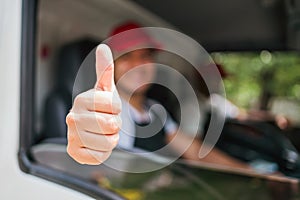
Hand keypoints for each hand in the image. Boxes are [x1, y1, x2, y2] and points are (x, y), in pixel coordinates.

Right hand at [66, 44, 121, 164]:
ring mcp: (72, 136)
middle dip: (115, 125)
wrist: (87, 128)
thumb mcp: (104, 88)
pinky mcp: (74, 153)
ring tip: (101, 133)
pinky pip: (101, 156)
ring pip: (109, 142)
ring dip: (111, 139)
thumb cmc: (99, 107)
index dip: (118, 109)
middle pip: (112, 125)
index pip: (116, 106)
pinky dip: (103, 152)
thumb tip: (103, 47)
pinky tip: (95, 144)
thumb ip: (105, 69)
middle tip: (105, 122)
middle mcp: (72, 117)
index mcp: (81, 99)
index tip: (108, 108)